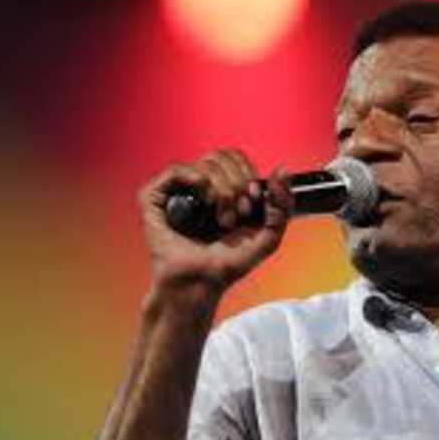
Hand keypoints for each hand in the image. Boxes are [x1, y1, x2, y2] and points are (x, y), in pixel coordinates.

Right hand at [139, 149, 292, 295]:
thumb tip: (282, 170)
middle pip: (222, 156)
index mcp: (219, 187)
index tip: (254, 200)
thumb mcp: (268, 237)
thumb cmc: (228, 264)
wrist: (201, 284)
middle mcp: (196, 185)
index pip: (235, 157)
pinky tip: (205, 198)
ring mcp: (175, 190)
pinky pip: (177, 170)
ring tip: (222, 218)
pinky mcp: (155, 197)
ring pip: (205, 163)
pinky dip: (196, 179)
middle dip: (238, 184)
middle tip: (238, 213)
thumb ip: (283, 207)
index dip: (248, 174)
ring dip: (223, 190)